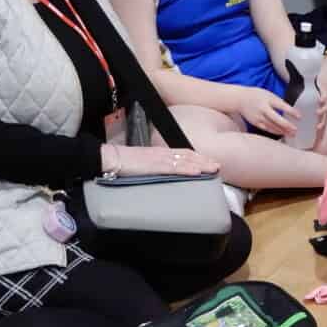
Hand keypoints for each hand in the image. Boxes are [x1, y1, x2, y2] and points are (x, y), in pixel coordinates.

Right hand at [103, 143, 218, 176]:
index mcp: (159, 152)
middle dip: (204, 160)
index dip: (198, 157)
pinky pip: (174, 167)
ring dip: (201, 164)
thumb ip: (154, 167)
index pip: (183, 153)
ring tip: (214, 168)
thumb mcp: (142, 163)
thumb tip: (162, 174)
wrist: (108, 158)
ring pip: (185, 160)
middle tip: (218, 166)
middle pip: (188, 156)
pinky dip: (187, 169)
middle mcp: (162, 153)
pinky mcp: (153, 166)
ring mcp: (159, 159)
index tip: (210, 162)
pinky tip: (197, 172)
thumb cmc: (122, 162)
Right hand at [234, 87, 299, 136]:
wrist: (240, 99)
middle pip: (276, 119)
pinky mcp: (255, 122)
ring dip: (283, 131)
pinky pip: (267, 129)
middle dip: (287, 125)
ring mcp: (258, 117)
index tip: (300, 117)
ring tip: (292, 134)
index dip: (291, 112)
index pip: (282, 105)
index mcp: (267, 99)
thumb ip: (278, 102)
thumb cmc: (256, 95)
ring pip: (272, 126)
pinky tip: (282, 133)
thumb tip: (291, 111)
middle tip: (296, 130)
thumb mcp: (269, 94)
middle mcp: (263, 108)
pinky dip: (275, 131)